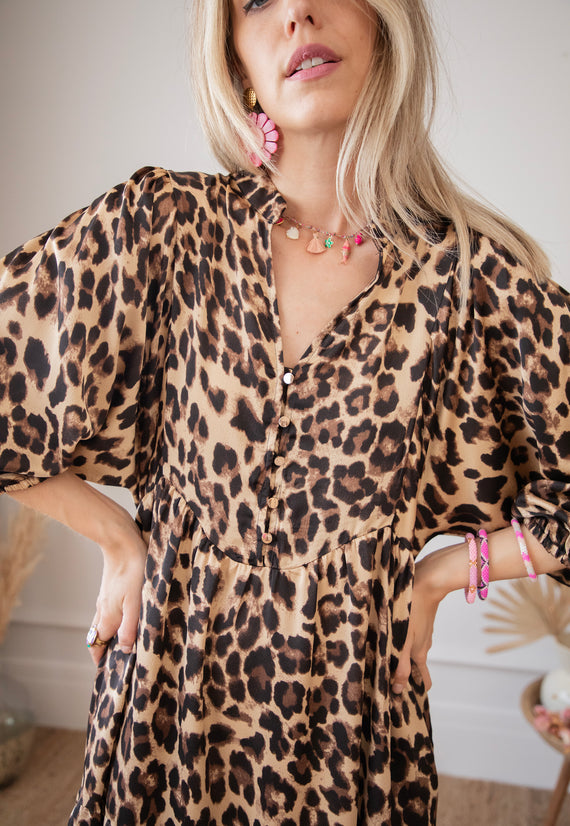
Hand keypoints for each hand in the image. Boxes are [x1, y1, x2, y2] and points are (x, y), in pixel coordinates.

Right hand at [88, 526, 146, 665]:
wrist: (122, 541)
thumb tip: (123, 650)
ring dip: (110, 636)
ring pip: (103, 623)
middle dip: (106, 651)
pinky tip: (127, 617)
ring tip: (125, 644)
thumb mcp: (136, 602)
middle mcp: (102, 610)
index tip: (110, 673)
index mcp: (108, 617)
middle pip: (99, 637)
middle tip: (120, 662)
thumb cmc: (134, 570)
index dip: (102, 661)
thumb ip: (129, 628)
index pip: (97, 647)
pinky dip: (114, 620)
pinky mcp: (111, 588)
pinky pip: (109, 610)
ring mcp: (105, 598)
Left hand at [391, 558, 441, 693]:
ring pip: (414, 649)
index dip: (418, 690)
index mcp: (420, 654)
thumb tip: (397, 688)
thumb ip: (401, 665)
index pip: (425, 680)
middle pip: (418, 666)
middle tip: (393, 680)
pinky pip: (411, 635)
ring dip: (404, 656)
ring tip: (387, 658)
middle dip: (408, 675)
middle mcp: (423, 644)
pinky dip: (404, 640)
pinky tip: (391, 634)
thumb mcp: (404, 642)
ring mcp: (422, 632)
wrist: (426, 583)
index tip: (409, 699)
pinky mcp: (418, 619)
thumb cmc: (412, 612)